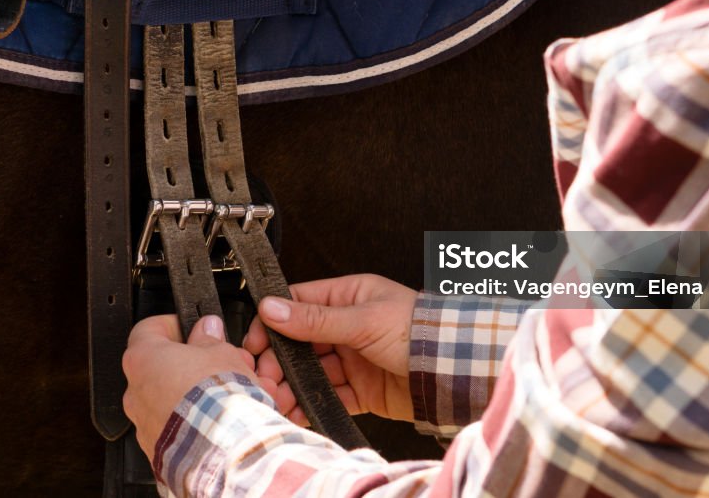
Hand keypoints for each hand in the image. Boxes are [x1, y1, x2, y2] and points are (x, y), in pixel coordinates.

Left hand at [123, 314, 257, 458]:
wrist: (221, 449)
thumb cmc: (216, 400)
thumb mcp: (221, 353)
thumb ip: (209, 338)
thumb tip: (207, 329)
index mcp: (144, 359)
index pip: (148, 329)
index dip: (173, 325)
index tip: (193, 328)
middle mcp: (135, 392)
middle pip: (159, 367)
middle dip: (189, 363)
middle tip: (215, 362)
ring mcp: (144, 424)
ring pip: (167, 399)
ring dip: (192, 393)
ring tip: (225, 394)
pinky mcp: (158, 449)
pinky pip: (175, 426)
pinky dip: (193, 420)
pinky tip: (218, 418)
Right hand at [243, 274, 417, 423]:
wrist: (454, 369)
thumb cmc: (419, 329)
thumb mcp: (362, 319)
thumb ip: (315, 319)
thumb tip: (272, 308)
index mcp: (348, 296)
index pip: (298, 304)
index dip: (273, 322)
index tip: (254, 341)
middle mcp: (348, 326)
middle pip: (299, 342)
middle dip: (279, 361)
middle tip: (264, 376)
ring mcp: (353, 359)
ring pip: (311, 372)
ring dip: (291, 385)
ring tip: (277, 398)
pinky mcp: (361, 389)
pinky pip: (328, 396)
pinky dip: (311, 404)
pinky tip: (298, 410)